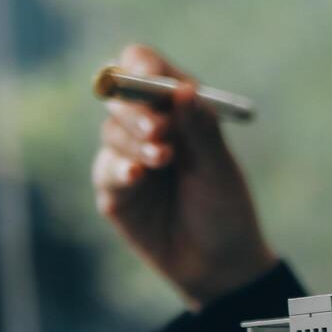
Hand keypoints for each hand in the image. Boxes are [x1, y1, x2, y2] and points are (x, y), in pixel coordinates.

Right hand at [92, 44, 275, 309]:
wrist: (219, 266)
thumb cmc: (226, 212)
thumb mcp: (219, 170)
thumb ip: (201, 130)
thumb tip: (183, 89)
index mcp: (178, 111)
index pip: (148, 68)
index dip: (142, 65)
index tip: (148, 76)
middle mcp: (150, 128)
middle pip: (120, 94)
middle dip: (137, 109)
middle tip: (158, 129)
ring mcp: (128, 158)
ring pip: (111, 131)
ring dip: (135, 142)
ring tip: (163, 161)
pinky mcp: (115, 190)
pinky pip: (106, 169)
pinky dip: (120, 169)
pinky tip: (137, 178)